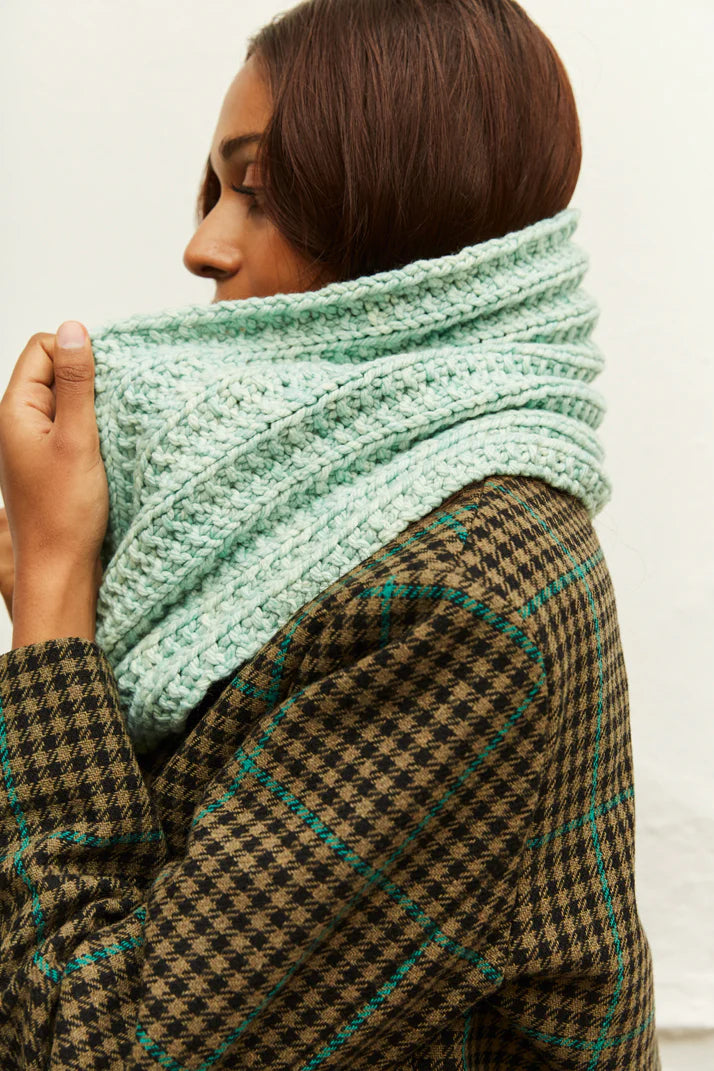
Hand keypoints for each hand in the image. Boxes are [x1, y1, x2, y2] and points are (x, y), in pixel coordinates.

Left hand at [0, 322, 108, 646]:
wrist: (61, 571)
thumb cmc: (65, 514)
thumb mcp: (78, 439)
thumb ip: (77, 383)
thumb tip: (74, 330)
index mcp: (14, 411)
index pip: (42, 348)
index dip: (76, 355)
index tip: (104, 382)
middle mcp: (18, 423)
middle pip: (55, 372)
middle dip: (88, 382)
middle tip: (109, 413)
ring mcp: (33, 443)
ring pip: (67, 401)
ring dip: (92, 410)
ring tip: (107, 437)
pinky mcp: (49, 462)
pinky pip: (71, 428)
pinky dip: (92, 432)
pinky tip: (106, 452)